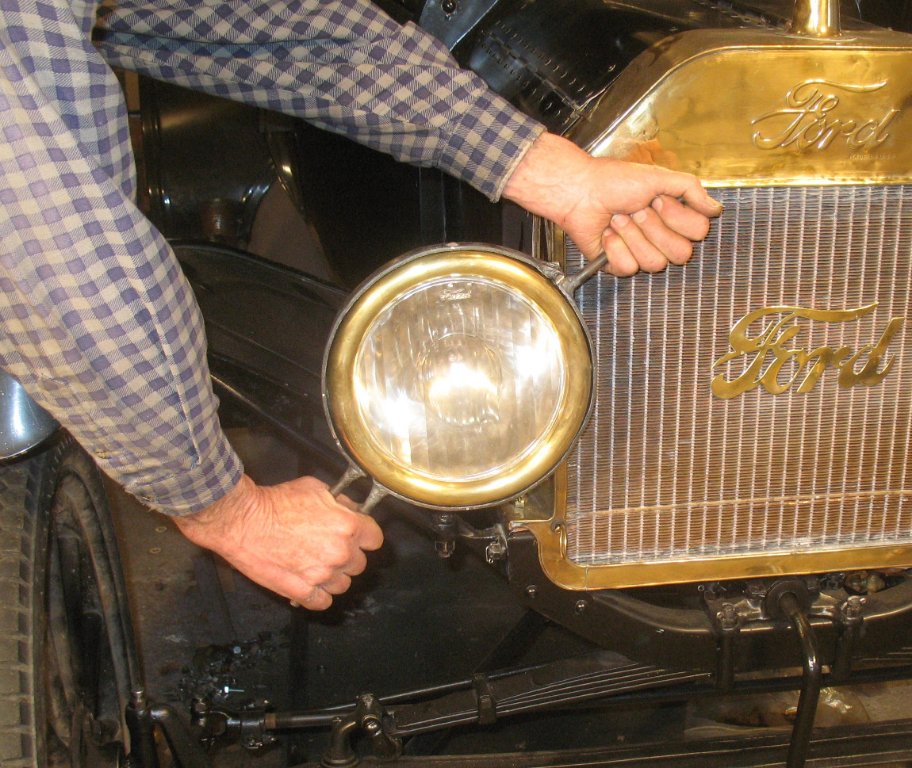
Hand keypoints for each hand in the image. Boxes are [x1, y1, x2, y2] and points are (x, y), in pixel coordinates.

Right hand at [172, 474, 383, 609]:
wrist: (243, 520)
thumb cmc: (276, 502)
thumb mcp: (316, 489)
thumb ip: (340, 502)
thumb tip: (350, 509)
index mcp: (348, 526)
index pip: (375, 539)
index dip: (365, 536)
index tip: (356, 536)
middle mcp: (340, 553)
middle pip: (359, 563)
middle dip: (347, 555)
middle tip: (328, 547)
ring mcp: (322, 575)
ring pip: (343, 584)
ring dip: (334, 576)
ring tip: (316, 565)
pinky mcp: (302, 592)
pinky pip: (323, 602)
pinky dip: (318, 595)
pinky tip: (309, 584)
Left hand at [502, 132, 723, 276]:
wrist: (580, 192)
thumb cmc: (613, 181)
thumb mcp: (658, 177)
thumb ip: (691, 189)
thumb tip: (716, 208)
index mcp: (674, 217)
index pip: (699, 232)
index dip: (678, 218)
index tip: (657, 199)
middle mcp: (661, 237)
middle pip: (681, 254)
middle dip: (655, 228)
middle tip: (637, 210)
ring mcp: (641, 253)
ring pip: (655, 263)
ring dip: (633, 236)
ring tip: (619, 219)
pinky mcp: (619, 264)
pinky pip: (628, 268)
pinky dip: (615, 247)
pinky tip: (607, 233)